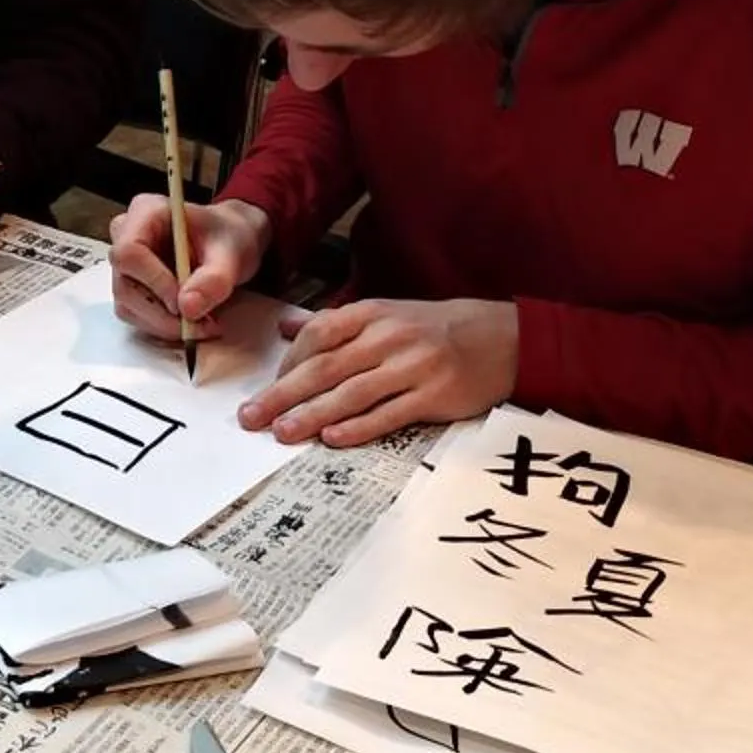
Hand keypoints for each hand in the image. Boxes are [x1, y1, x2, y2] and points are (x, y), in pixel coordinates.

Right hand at [109, 194, 273, 339]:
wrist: (228, 243)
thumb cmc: (227, 237)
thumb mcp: (232, 252)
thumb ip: (214, 278)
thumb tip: (188, 308)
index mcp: (146, 211)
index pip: (129, 251)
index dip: (153, 281)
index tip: (183, 302)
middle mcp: (126, 235)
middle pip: (124, 283)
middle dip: (162, 312)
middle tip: (199, 322)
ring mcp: (125, 264)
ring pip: (127, 304)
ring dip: (164, 324)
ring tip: (202, 323)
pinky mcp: (130, 287)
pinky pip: (135, 315)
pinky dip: (163, 326)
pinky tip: (190, 321)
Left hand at [240, 297, 518, 447]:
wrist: (501, 339)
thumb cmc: (432, 329)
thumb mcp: (383, 314)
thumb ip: (332, 324)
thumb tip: (284, 326)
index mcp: (371, 313)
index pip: (317, 335)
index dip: (288, 364)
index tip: (266, 390)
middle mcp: (388, 337)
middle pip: (326, 367)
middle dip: (283, 394)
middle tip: (251, 417)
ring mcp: (413, 365)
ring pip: (352, 393)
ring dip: (312, 414)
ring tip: (282, 432)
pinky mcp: (435, 394)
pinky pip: (390, 413)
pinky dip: (360, 427)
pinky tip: (333, 438)